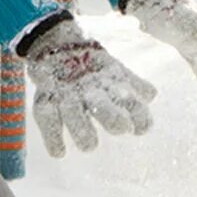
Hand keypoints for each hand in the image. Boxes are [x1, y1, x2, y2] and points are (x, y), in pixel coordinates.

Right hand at [21, 18, 157, 156]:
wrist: (58, 43)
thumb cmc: (94, 67)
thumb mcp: (117, 73)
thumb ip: (135, 86)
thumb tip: (152, 95)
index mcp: (111, 80)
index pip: (128, 97)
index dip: (138, 112)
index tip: (143, 130)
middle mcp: (89, 86)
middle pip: (100, 102)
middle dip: (112, 116)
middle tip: (122, 129)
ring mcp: (66, 92)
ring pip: (73, 111)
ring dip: (81, 129)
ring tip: (90, 147)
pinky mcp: (45, 97)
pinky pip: (46, 117)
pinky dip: (51, 136)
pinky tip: (59, 154)